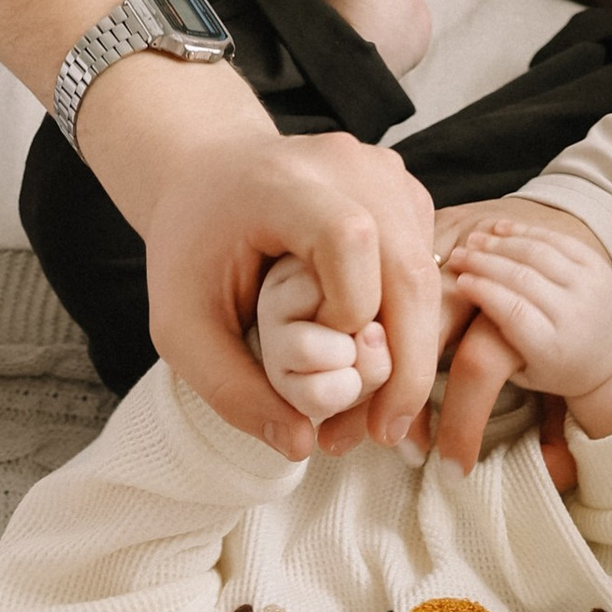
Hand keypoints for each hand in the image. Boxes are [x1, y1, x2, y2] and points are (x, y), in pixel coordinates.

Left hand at [130, 118, 439, 457]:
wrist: (210, 176)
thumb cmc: (191, 253)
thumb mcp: (182, 326)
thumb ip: (231, 388)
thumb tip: (300, 445)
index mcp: (285, 183)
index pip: (348, 237)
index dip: (349, 308)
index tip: (327, 356)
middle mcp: (349, 166)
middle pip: (408, 264)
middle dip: (407, 360)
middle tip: (387, 431)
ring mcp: (386, 174)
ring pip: (430, 272)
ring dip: (416, 348)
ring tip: (383, 408)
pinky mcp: (406, 194)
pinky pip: (429, 267)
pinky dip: (414, 324)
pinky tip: (381, 359)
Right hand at [429, 196, 611, 470]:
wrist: (611, 361)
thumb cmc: (554, 370)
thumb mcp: (522, 372)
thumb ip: (494, 345)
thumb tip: (447, 316)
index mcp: (554, 348)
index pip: (513, 311)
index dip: (483, 291)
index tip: (457, 280)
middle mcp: (576, 314)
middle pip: (522, 278)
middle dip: (484, 262)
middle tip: (455, 256)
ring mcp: (590, 286)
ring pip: (537, 253)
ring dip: (501, 243)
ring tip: (473, 241)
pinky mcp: (597, 265)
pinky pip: (556, 240)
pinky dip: (525, 232)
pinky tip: (499, 230)